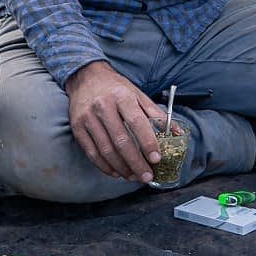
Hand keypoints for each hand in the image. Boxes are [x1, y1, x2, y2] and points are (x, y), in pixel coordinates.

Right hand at [64, 61, 165, 182]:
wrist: (85, 78)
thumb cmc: (115, 88)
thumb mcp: (138, 95)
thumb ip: (156, 115)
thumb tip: (177, 133)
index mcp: (121, 96)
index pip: (137, 122)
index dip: (147, 142)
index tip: (156, 159)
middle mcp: (103, 106)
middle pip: (121, 140)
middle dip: (136, 162)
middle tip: (147, 176)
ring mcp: (87, 118)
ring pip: (106, 150)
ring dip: (122, 168)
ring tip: (134, 176)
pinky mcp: (77, 128)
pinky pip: (92, 153)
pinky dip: (105, 166)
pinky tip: (117, 172)